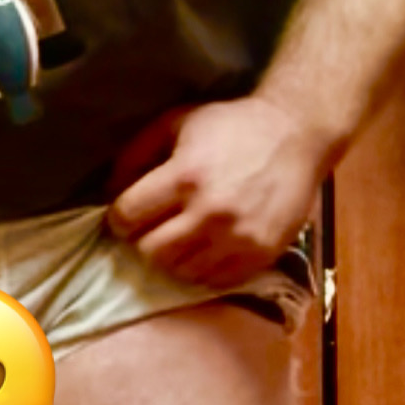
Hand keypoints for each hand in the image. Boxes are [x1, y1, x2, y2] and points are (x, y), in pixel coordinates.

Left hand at [106, 94, 325, 289]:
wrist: (296, 135)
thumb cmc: (232, 127)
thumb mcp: (177, 123)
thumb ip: (135, 154)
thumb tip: (108, 192)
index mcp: (185, 175)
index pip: (127, 217)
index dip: (119, 217)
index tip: (127, 215)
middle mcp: (210, 211)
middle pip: (150, 251)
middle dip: (143, 240)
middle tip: (152, 229)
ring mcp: (237, 237)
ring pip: (179, 271)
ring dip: (173, 257)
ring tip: (180, 238)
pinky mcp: (259, 255)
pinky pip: (214, 281)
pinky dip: (202, 269)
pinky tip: (205, 248)